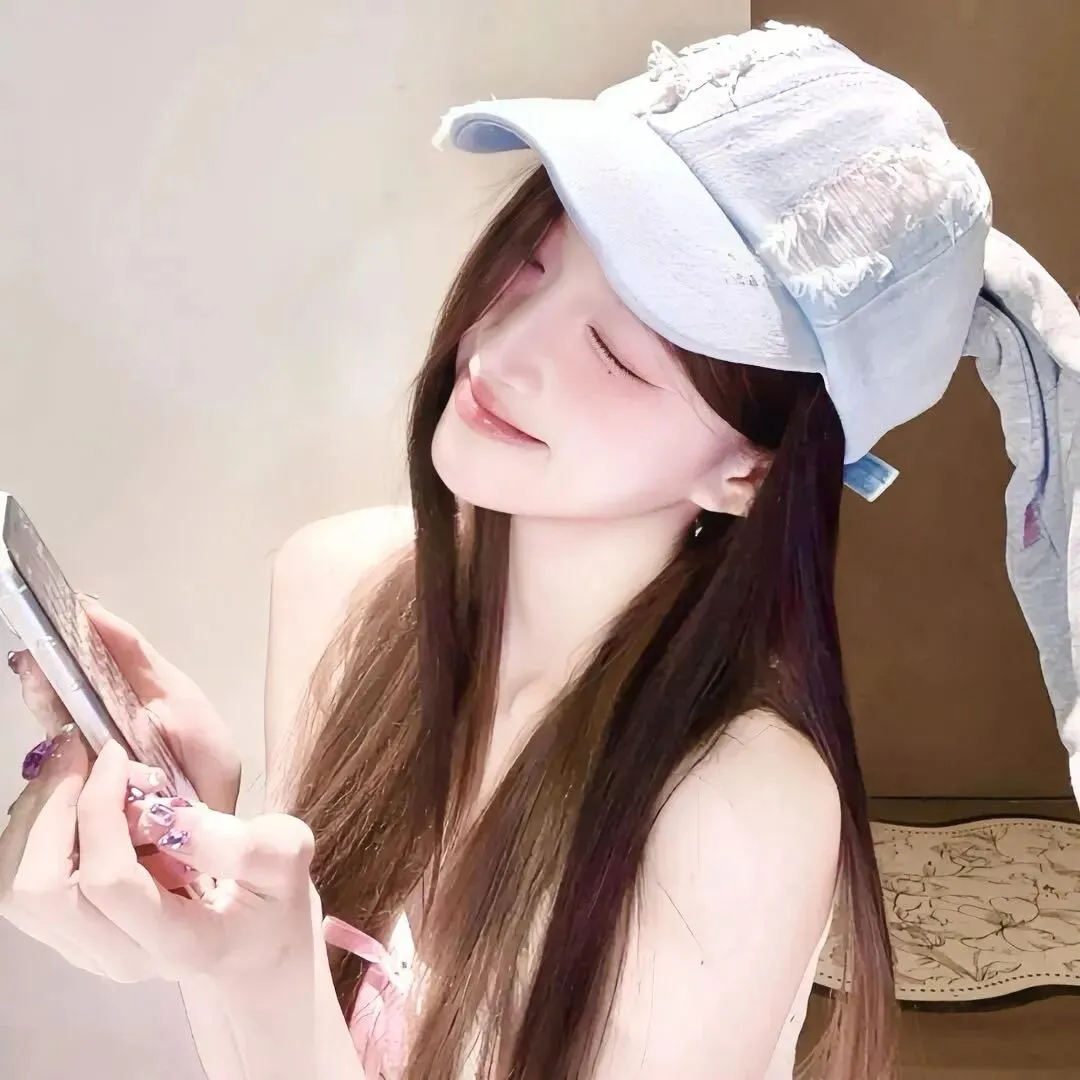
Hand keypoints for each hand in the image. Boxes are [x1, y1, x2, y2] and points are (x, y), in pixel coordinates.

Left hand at [0, 605, 317, 981]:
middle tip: (83, 755)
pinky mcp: (71, 940)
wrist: (253, 947)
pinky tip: (73, 802)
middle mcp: (121, 958)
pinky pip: (24, 889)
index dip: (100, 809)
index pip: (109, 880)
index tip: (119, 755)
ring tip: (75, 771)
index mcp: (178, 942)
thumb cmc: (272, 897)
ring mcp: (89, 955)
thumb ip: (244, 843)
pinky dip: (35, 836)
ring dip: (37, 820)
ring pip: (21, 892)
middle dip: (54, 810)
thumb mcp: (287, 858)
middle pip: (42, 892)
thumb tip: (176, 819)